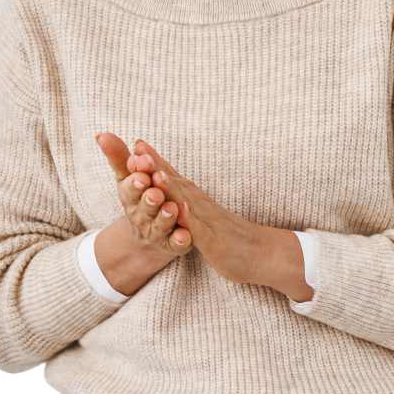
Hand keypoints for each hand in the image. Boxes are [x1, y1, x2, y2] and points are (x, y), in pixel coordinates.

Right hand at [97, 132, 193, 257]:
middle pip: (145, 207)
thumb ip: (120, 156)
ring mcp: (158, 231)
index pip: (131, 188)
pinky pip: (177, 243)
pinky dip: (180, 239)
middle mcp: (143, 216)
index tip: (140, 166)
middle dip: (150, 198)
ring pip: (161, 224)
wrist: (151, 232)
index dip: (135, 179)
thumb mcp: (129, 175)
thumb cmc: (140, 196)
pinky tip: (185, 235)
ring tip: (172, 208)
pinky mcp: (173, 244)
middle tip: (155, 191)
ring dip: (166, 216)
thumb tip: (102, 135)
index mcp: (132, 197)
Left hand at [133, 139, 264, 284]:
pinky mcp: (212, 241)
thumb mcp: (197, 211)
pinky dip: (189, 221)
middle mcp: (197, 203)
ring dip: (171, 188)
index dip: (153, 161)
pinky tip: (181, 212)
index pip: (170, 176)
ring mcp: (206, 220)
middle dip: (156, 168)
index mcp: (191, 197)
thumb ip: (181, 195)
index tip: (137, 143)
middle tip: (139, 150)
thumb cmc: (223, 231)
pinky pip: (199, 230)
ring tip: (156, 174)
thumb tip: (164, 179)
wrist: (257, 251)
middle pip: (174, 182)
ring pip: (185, 202)